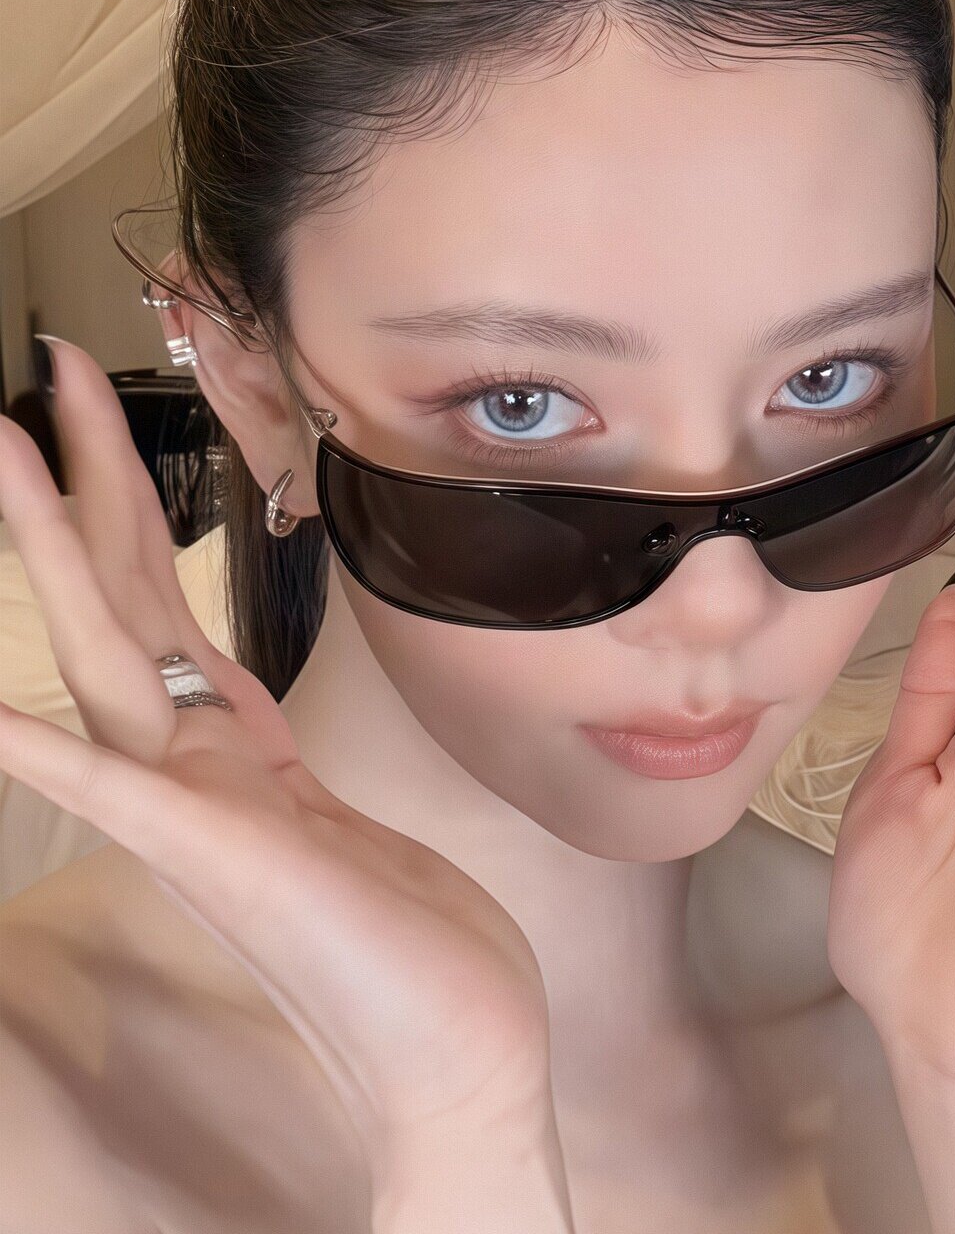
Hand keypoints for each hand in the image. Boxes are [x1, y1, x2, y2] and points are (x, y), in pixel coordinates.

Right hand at [0, 339, 553, 1175]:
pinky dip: (47, 757)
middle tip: (50, 368)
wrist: (447, 1048)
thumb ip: (269, 762)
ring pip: (111, 652)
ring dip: (56, 552)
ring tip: (3, 455)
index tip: (104, 409)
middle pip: (125, 594)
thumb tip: (236, 713)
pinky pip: (119, 795)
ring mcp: (202, 808)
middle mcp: (201, 766)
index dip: (127, 500)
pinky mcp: (223, 857)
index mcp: (234, 749)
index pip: (159, 598)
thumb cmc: (405, 940)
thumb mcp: (333, 821)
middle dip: (90, 477)